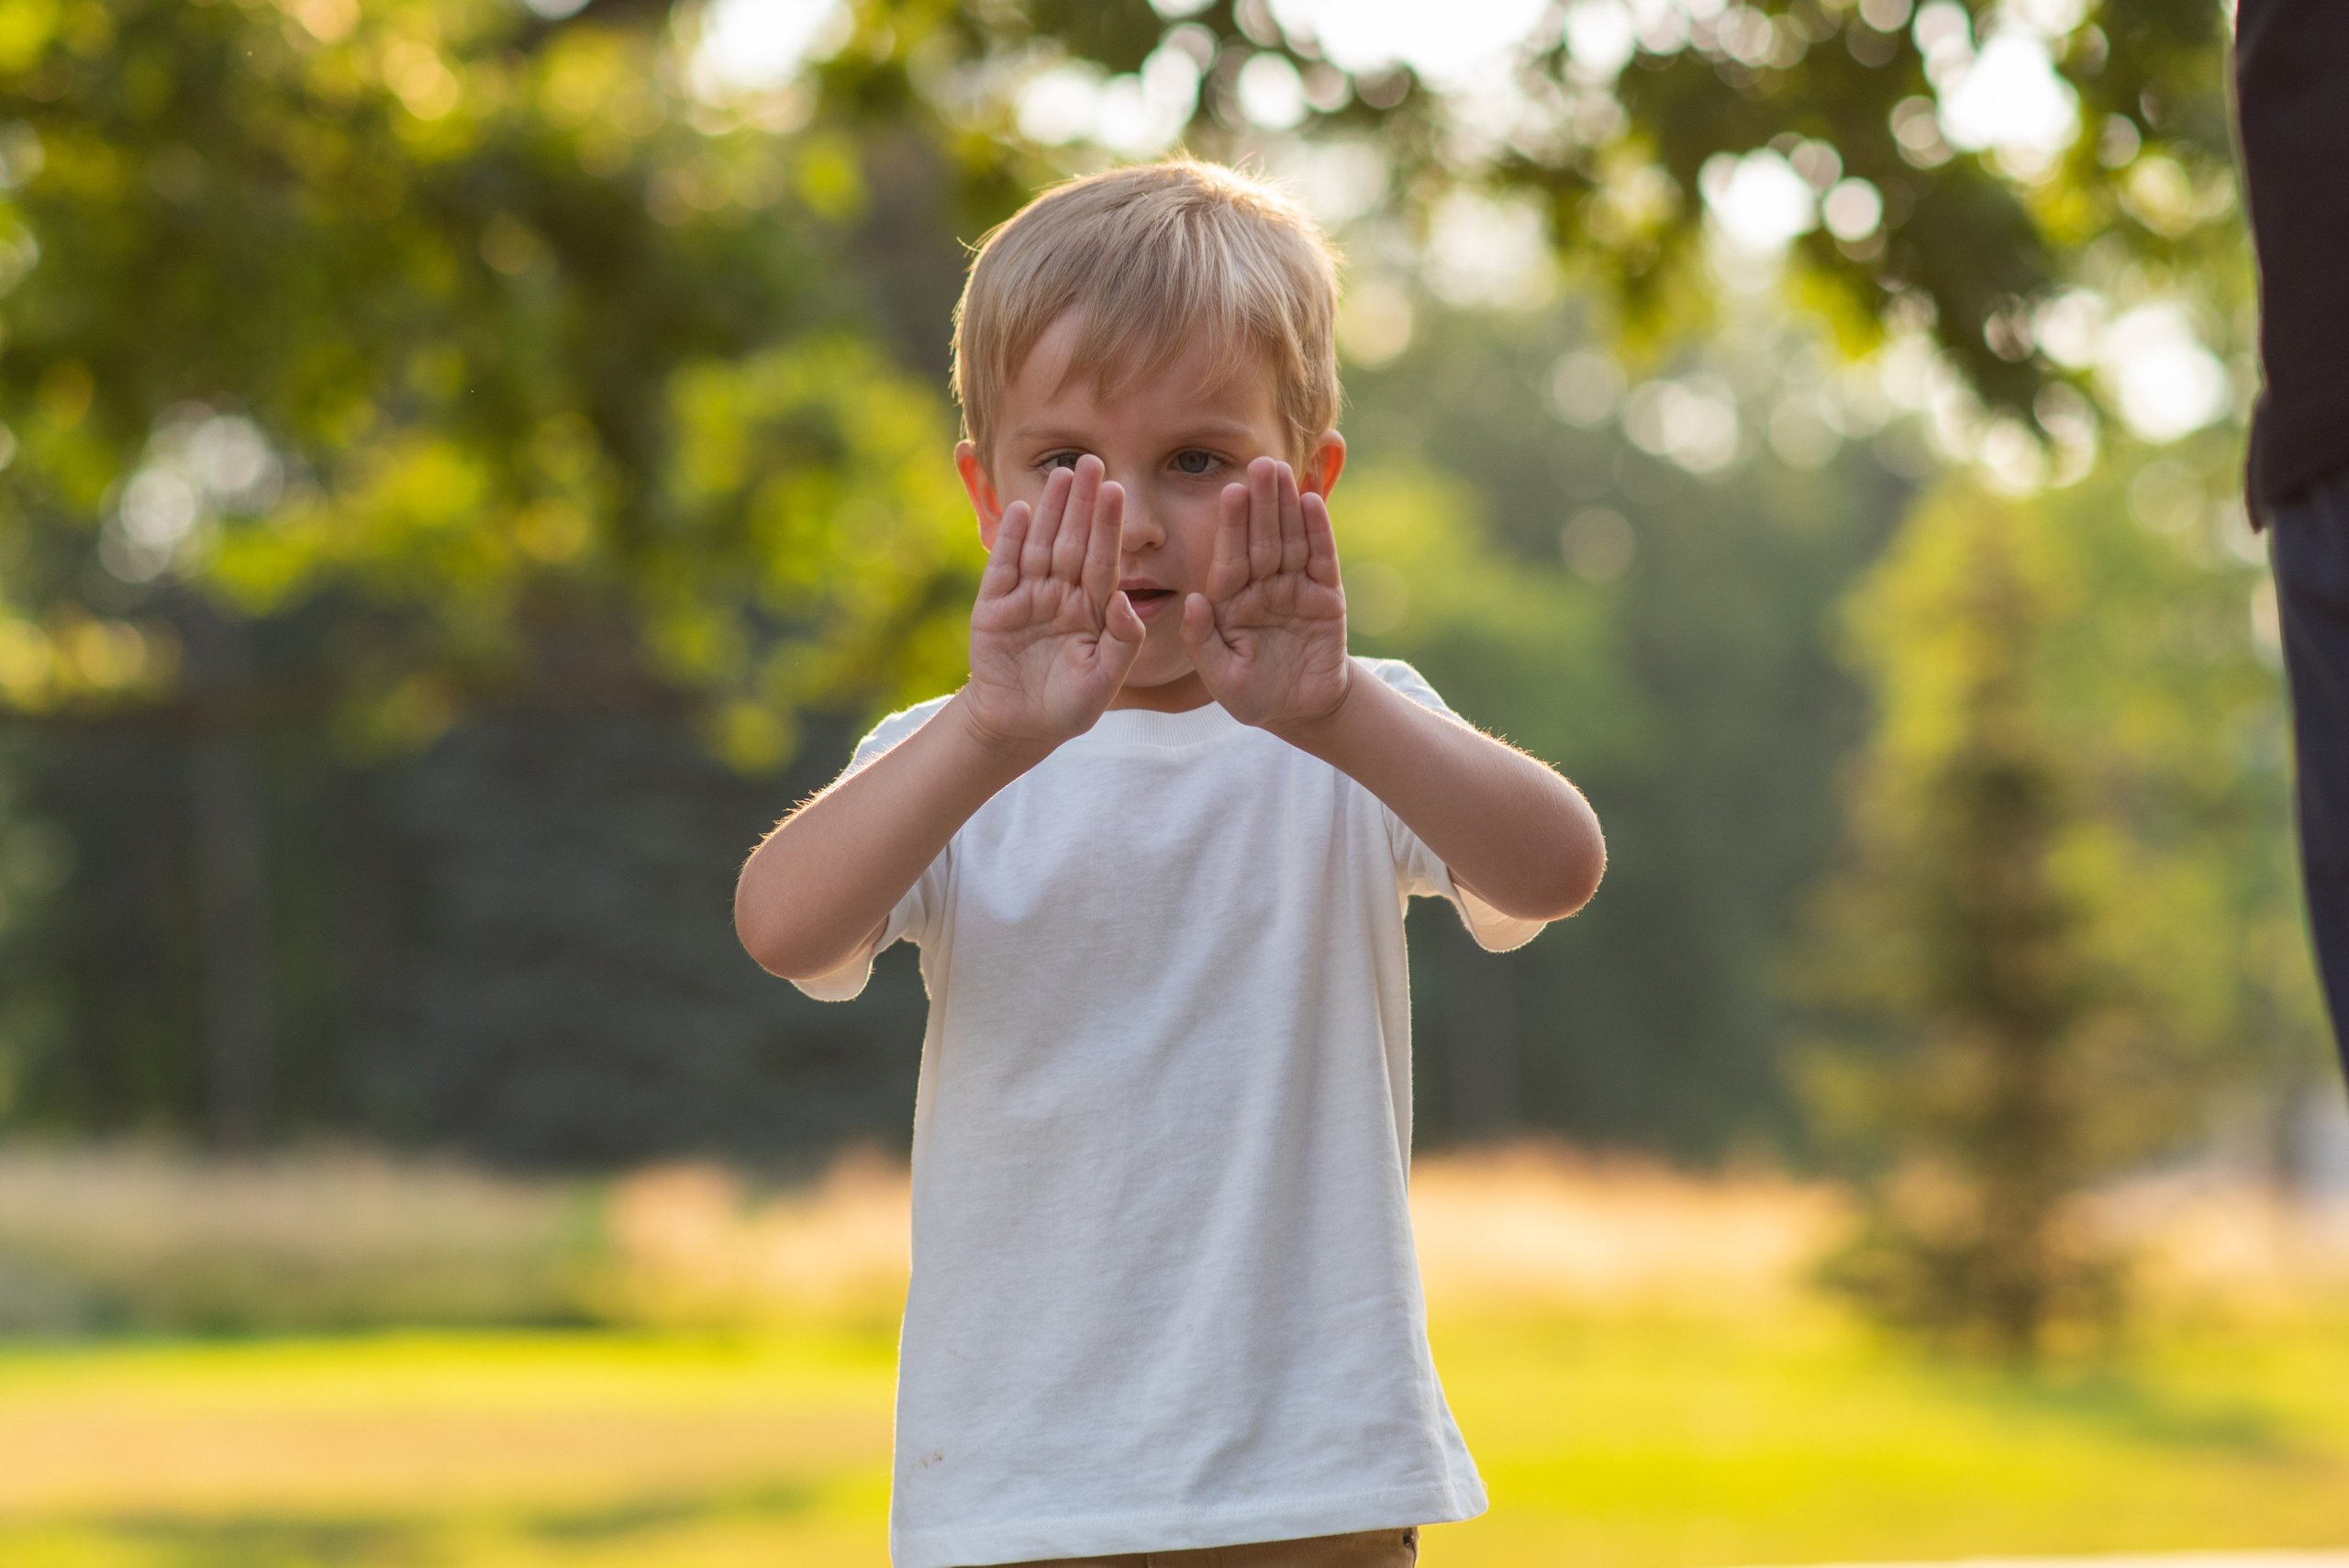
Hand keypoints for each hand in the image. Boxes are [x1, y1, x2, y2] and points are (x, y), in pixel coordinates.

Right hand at [962, 455, 1144, 754]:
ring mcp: (1028, 598)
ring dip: (1051, 511)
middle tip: (1093, 462)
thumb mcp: (1103, 682)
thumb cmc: (1068, 707)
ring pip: (1042, 546)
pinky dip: (1012, 541)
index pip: (1104, 560)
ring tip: (1062, 474)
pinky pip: (1005, 568)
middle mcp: (1062, 595)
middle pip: (1074, 542)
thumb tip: (1125, 599)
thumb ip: (1121, 643)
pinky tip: (1022, 511)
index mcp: (1093, 610)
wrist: (1018, 728)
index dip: (1109, 526)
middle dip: (1083, 504)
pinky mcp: (995, 607)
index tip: (1119, 490)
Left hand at [1181, 456, 1350, 729]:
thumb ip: (1204, 643)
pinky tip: (1312, 502)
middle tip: (1260, 464)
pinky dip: (1318, 531)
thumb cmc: (1254, 696)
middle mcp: (1261, 588)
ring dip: (1288, 506)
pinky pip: (1321, 558)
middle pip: (1261, 539)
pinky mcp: (1325, 596)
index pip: (1230, 558)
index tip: (1229, 492)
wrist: (1301, 711)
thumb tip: (1194, 602)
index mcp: (1230, 603)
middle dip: (1261, 503)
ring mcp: (1294, 589)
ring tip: (1284, 472)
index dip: (1231, 526)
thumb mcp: (1223, 679)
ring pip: (1290, 540)